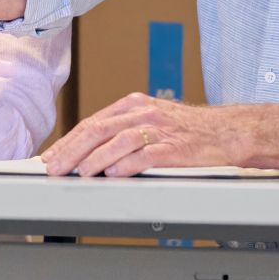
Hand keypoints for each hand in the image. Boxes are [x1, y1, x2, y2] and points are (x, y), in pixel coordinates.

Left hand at [42, 93, 230, 176]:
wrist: (227, 132)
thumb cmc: (188, 130)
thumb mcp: (150, 120)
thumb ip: (121, 131)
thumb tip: (87, 151)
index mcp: (133, 105)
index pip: (92, 122)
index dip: (68, 141)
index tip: (51, 157)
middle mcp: (143, 113)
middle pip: (98, 129)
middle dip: (72, 151)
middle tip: (55, 168)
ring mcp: (159, 129)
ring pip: (118, 140)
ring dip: (95, 158)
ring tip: (80, 172)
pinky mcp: (175, 148)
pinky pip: (146, 154)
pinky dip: (127, 164)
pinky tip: (114, 174)